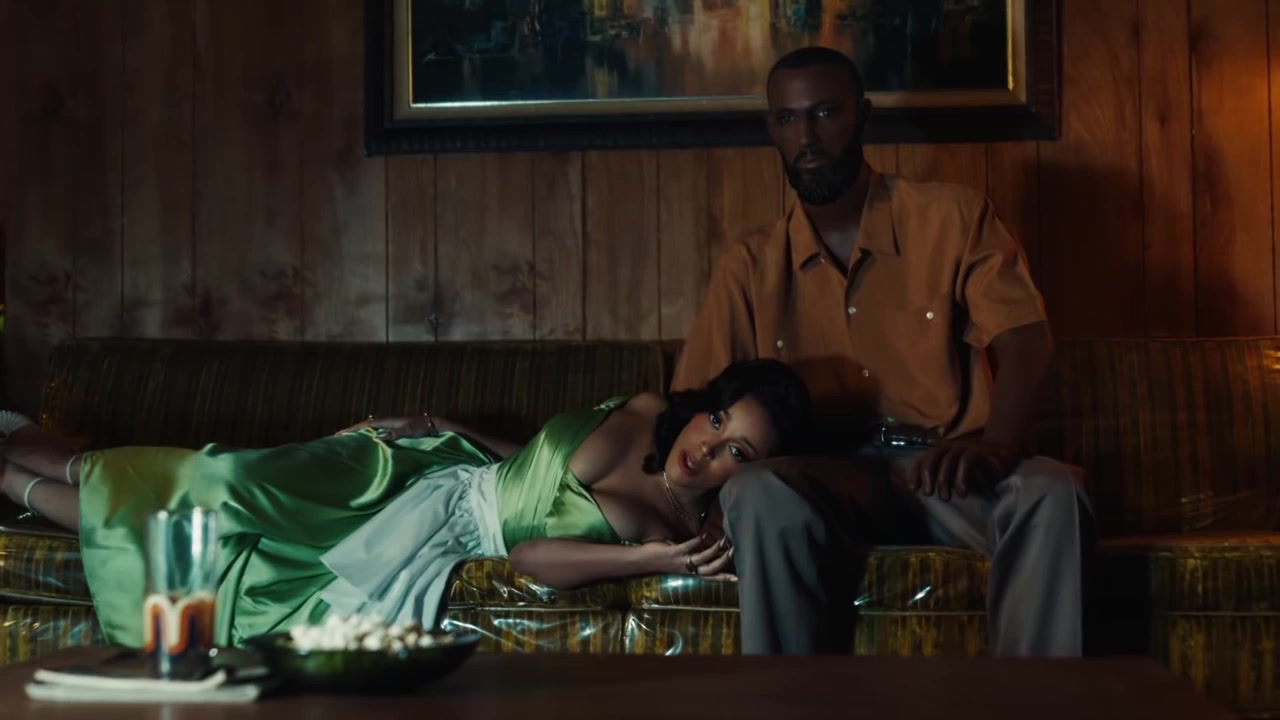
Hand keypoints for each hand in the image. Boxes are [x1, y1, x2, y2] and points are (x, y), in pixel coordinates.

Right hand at [333, 415, 439, 440]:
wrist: (433, 426)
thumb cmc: (421, 427)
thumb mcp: (408, 430)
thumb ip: (395, 433)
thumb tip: (378, 436)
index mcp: (387, 422)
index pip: (365, 424)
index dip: (352, 429)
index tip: (339, 434)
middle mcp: (387, 423)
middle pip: (365, 426)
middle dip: (351, 431)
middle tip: (337, 438)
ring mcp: (390, 427)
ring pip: (370, 430)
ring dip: (358, 434)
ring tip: (347, 441)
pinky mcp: (394, 432)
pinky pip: (377, 434)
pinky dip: (368, 437)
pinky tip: (365, 443)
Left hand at [639, 535, 734, 580]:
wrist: (643, 561)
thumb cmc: (662, 559)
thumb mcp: (680, 560)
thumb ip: (692, 556)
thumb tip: (704, 546)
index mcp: (690, 572)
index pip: (710, 577)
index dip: (723, 577)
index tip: (737, 577)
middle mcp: (687, 569)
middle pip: (710, 570)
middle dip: (723, 562)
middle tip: (735, 552)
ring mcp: (681, 561)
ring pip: (702, 559)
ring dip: (714, 550)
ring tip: (723, 541)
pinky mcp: (673, 552)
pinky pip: (688, 547)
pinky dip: (697, 541)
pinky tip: (703, 534)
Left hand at [906, 438, 1020, 501]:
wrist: (1006, 455)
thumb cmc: (978, 469)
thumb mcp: (957, 476)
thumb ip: (943, 480)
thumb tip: (923, 490)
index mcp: (943, 451)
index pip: (924, 459)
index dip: (916, 472)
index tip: (913, 489)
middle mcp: (952, 446)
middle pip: (933, 456)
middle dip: (928, 475)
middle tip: (929, 494)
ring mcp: (966, 446)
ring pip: (949, 459)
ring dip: (945, 479)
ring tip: (946, 498)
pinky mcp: (980, 449)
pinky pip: (967, 460)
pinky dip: (962, 476)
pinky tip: (962, 492)